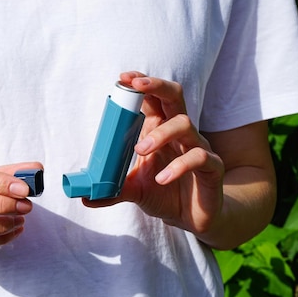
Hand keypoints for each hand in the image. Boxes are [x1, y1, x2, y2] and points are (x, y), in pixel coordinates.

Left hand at [84, 72, 224, 236]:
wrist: (191, 218)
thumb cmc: (163, 193)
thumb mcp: (134, 191)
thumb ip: (111, 190)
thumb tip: (85, 197)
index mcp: (160, 130)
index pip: (153, 97)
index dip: (142, 83)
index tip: (123, 78)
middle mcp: (180, 134)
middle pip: (174, 96)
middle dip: (156, 86)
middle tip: (136, 88)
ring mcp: (198, 148)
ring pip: (185, 124)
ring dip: (160, 134)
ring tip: (140, 150)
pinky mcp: (212, 168)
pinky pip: (199, 157)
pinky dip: (179, 166)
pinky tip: (162, 178)